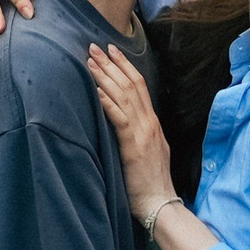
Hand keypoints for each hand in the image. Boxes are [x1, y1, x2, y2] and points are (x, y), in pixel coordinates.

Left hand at [86, 41, 175, 216]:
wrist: (159, 203)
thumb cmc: (150, 183)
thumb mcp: (148, 152)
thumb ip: (140, 135)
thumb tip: (127, 123)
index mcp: (152, 123)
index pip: (139, 86)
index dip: (124, 67)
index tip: (111, 52)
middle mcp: (149, 123)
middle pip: (130, 85)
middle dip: (111, 64)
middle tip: (95, 46)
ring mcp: (143, 133)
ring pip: (124, 96)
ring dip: (106, 77)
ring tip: (90, 61)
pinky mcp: (133, 146)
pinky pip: (120, 118)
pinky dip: (108, 102)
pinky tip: (96, 91)